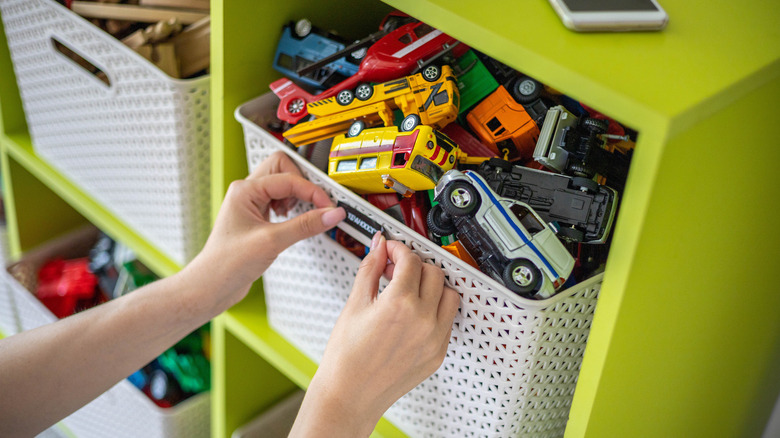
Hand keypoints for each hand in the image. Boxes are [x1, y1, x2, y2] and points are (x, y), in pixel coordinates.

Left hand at [185, 151, 345, 313]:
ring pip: (282, 184)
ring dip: (296, 196)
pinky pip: (280, 201)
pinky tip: (292, 223)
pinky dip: (292, 209)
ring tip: (300, 216)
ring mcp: (251, 205)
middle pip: (283, 169)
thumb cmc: (226, 264)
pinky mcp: (257, 218)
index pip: (289, 179)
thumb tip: (332, 214)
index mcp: (245, 190)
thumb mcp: (272, 242)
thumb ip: (305, 226)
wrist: (212, 286)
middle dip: (302, 184)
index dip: (312, 192)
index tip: (328, 207)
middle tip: (315, 203)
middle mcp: (246, 193)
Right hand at [290, 234, 459, 436]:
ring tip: (411, 288)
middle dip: (415, 265)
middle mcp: (423, 320)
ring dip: (433, 285)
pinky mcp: (438, 353)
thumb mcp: (354, 305)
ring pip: (449, 295)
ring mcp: (434, 338)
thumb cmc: (346, 358)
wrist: (349, 395)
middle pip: (434, 273)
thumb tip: (378, 248)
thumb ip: (370, 270)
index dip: (399, 249)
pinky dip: (437, 309)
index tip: (391, 250)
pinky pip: (448, 320)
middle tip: (397, 269)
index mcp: (400, 304)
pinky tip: (416, 311)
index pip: (411, 260)